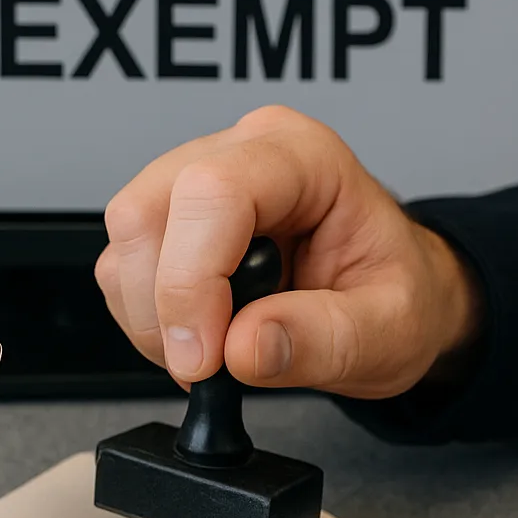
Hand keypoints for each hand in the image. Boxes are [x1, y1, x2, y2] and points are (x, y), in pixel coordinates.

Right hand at [95, 105, 483, 398]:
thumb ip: (323, 339)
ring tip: (213, 350)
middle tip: (208, 364)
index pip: (212, 192)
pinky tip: (196, 335)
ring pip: (126, 238)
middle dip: (164, 305)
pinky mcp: (167, 220)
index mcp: (305, 157)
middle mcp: (241, 153)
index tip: (204, 356)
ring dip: (150, 315)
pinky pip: (123, 265)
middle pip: (147, 210)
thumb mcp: (389, 330)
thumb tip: (243, 347)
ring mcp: (193, 180)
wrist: (391, 296)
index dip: (191, 280)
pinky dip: (145, 317)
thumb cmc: (395, 292)